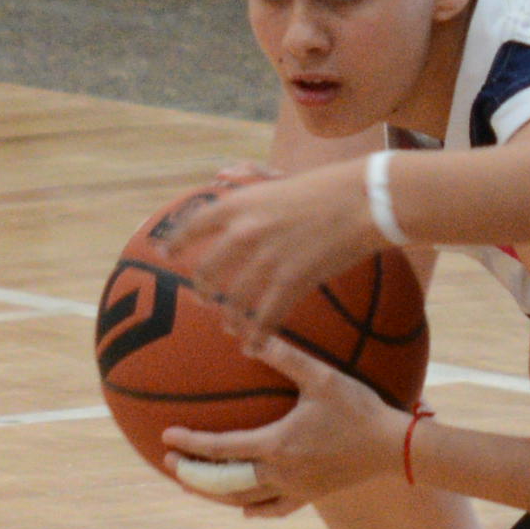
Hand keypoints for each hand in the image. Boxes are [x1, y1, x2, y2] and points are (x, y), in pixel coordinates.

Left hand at [163, 333, 407, 516]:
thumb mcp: (321, 377)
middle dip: (194, 474)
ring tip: (194, 485)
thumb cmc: (359, 409)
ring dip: (216, 493)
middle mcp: (280, 473)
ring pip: (245, 499)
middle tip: (169, 463)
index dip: (191, 442)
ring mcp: (296, 488)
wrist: (395, 447)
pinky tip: (245, 509)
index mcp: (276, 445)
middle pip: (225, 481)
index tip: (165, 436)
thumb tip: (248, 335)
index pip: (221, 448)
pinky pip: (276, 509)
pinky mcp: (312, 496)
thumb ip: (284, 355)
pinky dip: (255, 510)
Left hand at [167, 157, 384, 337]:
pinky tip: (254, 347)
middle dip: (201, 291)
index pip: (193, 225)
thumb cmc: (327, 186)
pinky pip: (266, 317)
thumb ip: (251, 189)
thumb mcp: (279, 182)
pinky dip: (257, 335)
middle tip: (202, 301)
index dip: (175, 242)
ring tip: (230, 327)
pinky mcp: (291, 282)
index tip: (165, 254)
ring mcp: (266, 259)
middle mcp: (245, 232)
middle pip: (206, 271)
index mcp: (239, 203)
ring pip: (233, 301)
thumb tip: (227, 181)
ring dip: (229, 318)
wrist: (364, 201)